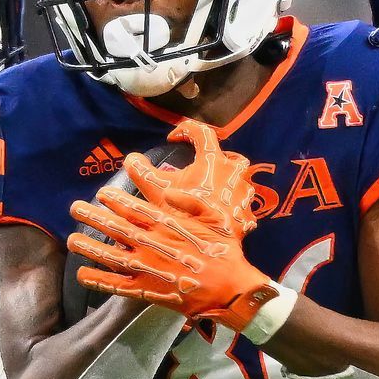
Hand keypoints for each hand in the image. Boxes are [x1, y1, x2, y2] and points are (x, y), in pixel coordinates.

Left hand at [68, 183, 276, 330]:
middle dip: (93, 217)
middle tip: (74, 208)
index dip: (115, 200)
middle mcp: (152, 244)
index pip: (134, 208)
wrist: (230, 288)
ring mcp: (147, 268)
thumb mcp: (215, 216)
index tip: (101, 193)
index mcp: (167, 225)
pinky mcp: (147, 290)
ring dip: (89, 247)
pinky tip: (82, 274)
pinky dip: (98, 280)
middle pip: (115, 228)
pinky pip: (117, 285)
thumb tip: (168, 191)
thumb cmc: (225, 250)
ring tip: (70, 240)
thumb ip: (190, 201)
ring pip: (110, 255)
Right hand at [126, 117, 257, 235]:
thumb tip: (131, 159)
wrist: (207, 248)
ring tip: (210, 193)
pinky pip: (241, 207)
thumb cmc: (183, 214)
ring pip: (240, 182)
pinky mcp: (247, 217)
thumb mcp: (156, 189)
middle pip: (229, 156)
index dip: (185, 130)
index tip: (172, 139)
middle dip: (216, 159)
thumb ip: (141, 170)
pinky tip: (219, 216)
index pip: (201, 132)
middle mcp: (234, 174)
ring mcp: (243, 196)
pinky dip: (230, 209)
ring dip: (226, 185)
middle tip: (200, 168)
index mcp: (213, 161)